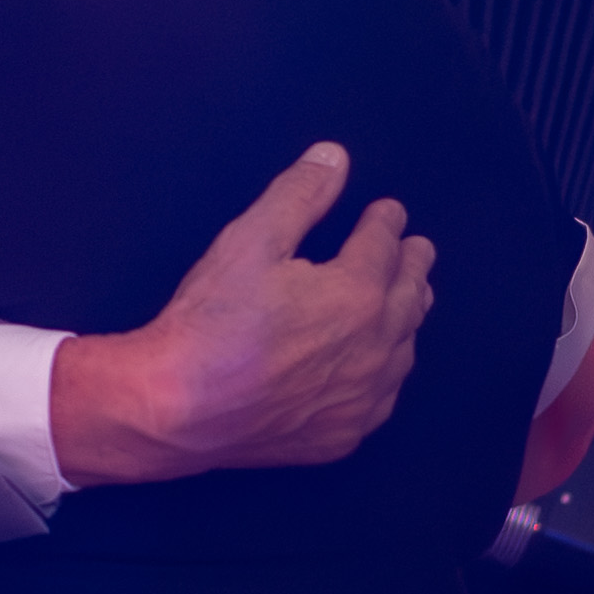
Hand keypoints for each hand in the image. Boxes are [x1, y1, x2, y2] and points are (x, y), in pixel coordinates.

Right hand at [49, 143, 438, 487]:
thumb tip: (335, 157)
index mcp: (358, 295)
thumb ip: (299, 194)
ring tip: (407, 300)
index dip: (387, 222)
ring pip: (404, 350)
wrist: (176, 408)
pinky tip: (379, 365)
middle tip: (416, 250)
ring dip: (407, 318)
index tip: (389, 212)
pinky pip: (382, 398)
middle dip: (413, 266)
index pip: (384, 246)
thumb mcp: (250, 239)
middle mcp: (374, 348)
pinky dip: (387, 372)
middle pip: (411, 297)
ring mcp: (361, 399)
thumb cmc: (209, 321)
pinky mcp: (341, 436)